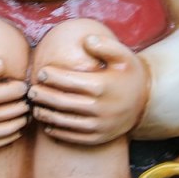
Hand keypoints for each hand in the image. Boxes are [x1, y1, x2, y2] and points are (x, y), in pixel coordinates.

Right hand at [0, 59, 28, 154]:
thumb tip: (4, 66)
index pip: (7, 93)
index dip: (19, 88)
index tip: (22, 86)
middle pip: (11, 111)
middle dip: (23, 103)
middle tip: (28, 98)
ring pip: (10, 129)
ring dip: (22, 119)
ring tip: (25, 111)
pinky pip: (0, 142)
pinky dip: (13, 134)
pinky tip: (16, 126)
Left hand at [28, 35, 149, 145]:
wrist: (147, 101)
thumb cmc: (130, 74)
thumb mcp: (124, 56)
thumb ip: (105, 45)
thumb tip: (86, 40)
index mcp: (102, 86)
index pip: (69, 81)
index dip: (52, 77)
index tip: (41, 72)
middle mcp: (99, 108)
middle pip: (62, 102)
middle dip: (43, 96)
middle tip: (31, 90)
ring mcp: (99, 125)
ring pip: (64, 121)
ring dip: (46, 114)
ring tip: (35, 107)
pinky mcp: (99, 137)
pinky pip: (73, 137)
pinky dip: (58, 132)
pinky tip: (48, 125)